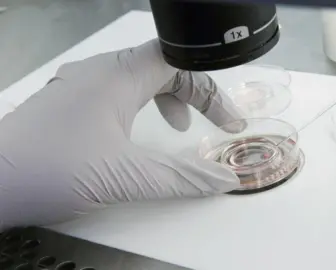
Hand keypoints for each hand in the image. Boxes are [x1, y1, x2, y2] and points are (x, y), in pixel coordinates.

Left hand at [0, 39, 241, 229]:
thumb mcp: (126, 176)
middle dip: (194, 94)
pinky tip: (136, 132)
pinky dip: (141, 107)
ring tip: (179, 126)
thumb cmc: (50, 168)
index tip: (227, 123)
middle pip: (162, 67)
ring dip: (168, 98)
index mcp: (117, 76)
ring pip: (139, 79)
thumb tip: (223, 179)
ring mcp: (81, 85)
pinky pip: (117, 92)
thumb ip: (182, 178)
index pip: (179, 64)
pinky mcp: (70, 102)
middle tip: (213, 124)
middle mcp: (99, 72)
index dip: (211, 91)